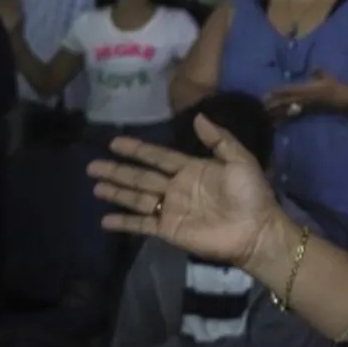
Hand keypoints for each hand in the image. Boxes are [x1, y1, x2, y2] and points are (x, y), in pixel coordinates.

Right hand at [88, 114, 282, 266]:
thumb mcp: (240, 160)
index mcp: (192, 169)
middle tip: (92, 165)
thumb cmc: (251, 194)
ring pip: (137, 197)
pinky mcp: (168, 230)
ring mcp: (171, 209)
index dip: (137, 149)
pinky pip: (141, 224)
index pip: (158, 156)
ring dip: (116, 192)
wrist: (255, 230)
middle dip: (117, 170)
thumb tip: (198, 116)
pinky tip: (104, 219)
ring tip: (95, 186)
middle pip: (140, 176)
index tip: (115, 142)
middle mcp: (176, 187)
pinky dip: (123, 222)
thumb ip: (219, 139)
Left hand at [263, 69, 344, 117]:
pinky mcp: (307, 111)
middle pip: (284, 101)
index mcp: (304, 88)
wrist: (340, 99)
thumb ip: (318, 71)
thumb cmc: (333, 86)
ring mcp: (304, 105)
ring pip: (287, 109)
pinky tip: (278, 122)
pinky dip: (285, 118)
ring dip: (276, 111)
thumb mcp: (326, 75)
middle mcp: (302, 98)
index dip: (277, 91)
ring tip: (266, 114)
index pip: (287, 90)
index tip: (266, 93)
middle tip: (262, 105)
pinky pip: (294, 115)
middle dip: (272, 103)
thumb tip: (312, 67)